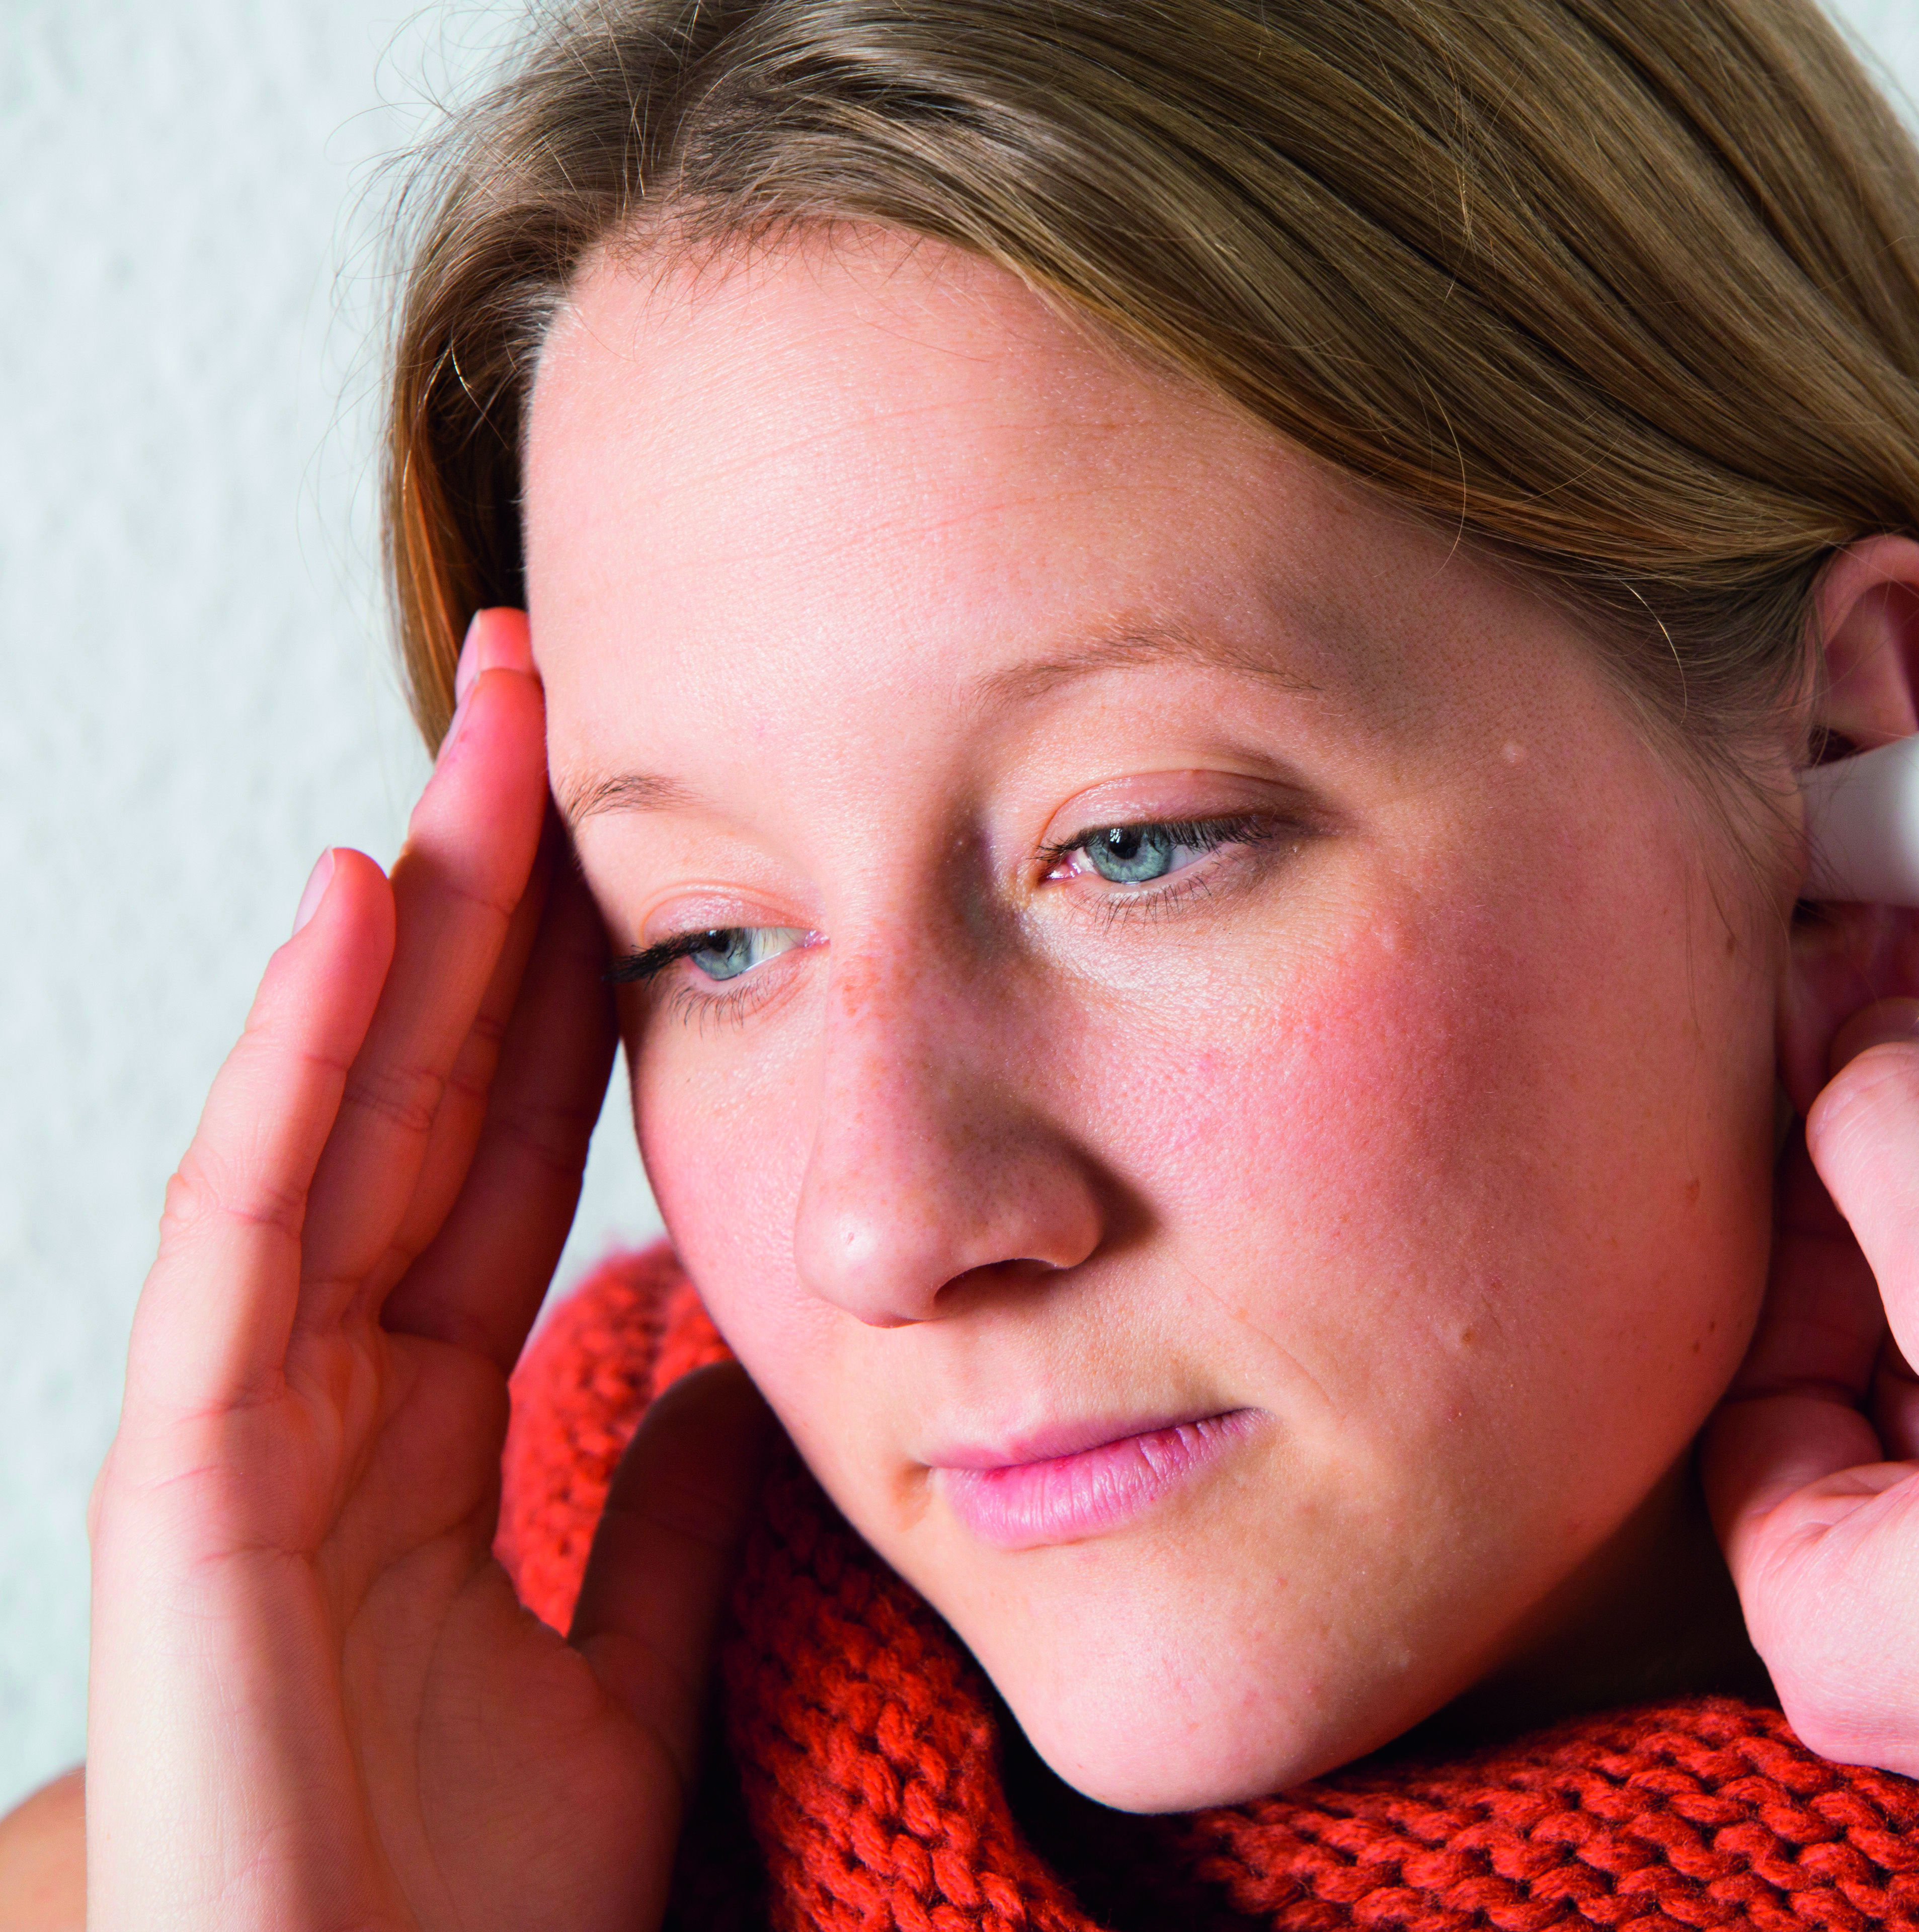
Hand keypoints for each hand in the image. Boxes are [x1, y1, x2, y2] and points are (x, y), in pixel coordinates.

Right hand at [85, 611, 773, 1928]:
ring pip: (336, 1118)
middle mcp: (332, 1398)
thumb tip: (735, 1366)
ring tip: (478, 736)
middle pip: (424, 1095)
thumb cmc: (481, 1913)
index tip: (653, 832)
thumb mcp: (626, 1673)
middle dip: (489, 899)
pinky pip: (243, 1235)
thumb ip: (665, 1521)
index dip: (574, 991)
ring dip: (404, 921)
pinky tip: (350, 915)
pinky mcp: (184, 1488)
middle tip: (557, 699)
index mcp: (433, 1434)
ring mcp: (246, 1430)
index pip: (513, 1154)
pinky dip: (291, 1068)